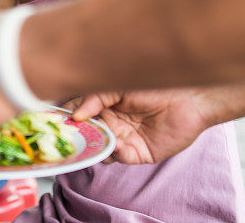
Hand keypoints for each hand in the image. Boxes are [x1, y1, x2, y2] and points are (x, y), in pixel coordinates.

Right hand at [68, 88, 213, 163]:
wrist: (188, 98)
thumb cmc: (154, 86)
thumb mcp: (118, 87)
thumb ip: (95, 98)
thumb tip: (76, 114)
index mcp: (104, 106)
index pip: (80, 114)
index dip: (68, 117)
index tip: (56, 119)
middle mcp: (111, 124)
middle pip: (87, 135)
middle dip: (78, 136)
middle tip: (69, 135)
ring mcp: (124, 139)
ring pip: (100, 150)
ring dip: (95, 146)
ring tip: (92, 140)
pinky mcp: (139, 153)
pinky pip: (120, 157)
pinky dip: (116, 152)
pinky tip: (116, 142)